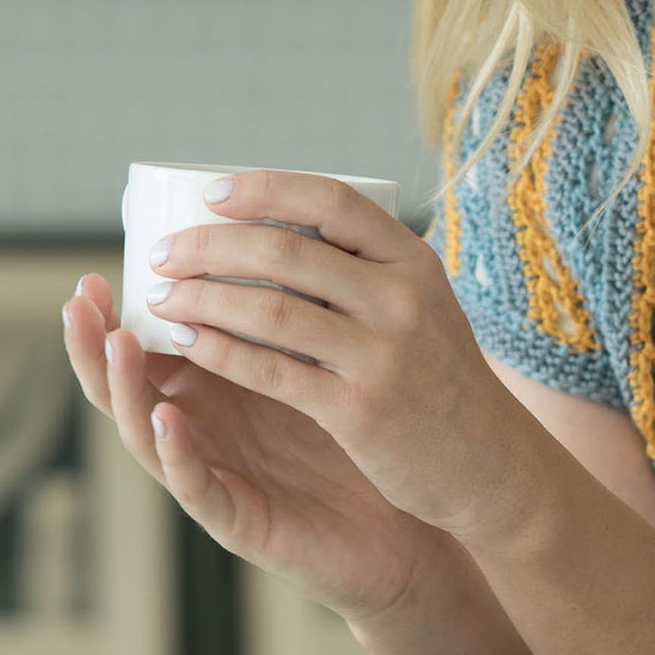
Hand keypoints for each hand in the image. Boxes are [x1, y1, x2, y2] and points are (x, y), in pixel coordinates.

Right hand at [62, 263, 443, 630]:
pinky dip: (176, 453)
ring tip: (119, 344)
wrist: (406, 532)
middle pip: (129, 384)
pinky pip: (197, 486)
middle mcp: (204, 430)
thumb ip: (296, 312)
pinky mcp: (240, 522)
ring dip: (126, 388)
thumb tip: (293, 221)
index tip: (104, 263)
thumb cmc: (366, 441)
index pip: (150, 343)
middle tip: (80, 298)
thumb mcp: (326, 364)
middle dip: (96, 342)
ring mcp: (217, 475)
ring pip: (146, 433)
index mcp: (217, 388)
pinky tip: (167, 419)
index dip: (120, 310)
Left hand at [120, 169, 539, 545]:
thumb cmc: (441, 381)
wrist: (492, 464)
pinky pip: (271, 370)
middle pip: (286, 250)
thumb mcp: (424, 308)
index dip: (266, 190)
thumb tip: (271, 232)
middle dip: (210, 246)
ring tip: (162, 297)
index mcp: (415, 263)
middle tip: (164, 253)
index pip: (332, 201)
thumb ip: (365, 273)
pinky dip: (220, 351)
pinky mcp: (359, 411)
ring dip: (202, 298)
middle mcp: (402, 300)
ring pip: (269, 309)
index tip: (212, 194)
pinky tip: (188, 342)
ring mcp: (382, 356)